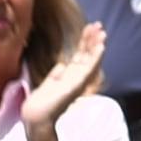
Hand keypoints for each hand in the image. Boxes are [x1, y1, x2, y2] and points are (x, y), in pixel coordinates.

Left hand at [24, 17, 109, 135]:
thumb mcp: (50, 82)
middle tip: (98, 24)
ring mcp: (79, 81)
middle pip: (87, 55)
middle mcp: (77, 77)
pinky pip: (90, 69)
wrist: (37, 115)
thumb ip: (56, 73)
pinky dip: (96, 58)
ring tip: (103, 33)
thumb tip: (62, 64)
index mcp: (71, 75)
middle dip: (92, 39)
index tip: (89, 26)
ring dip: (97, 46)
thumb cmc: (41, 102)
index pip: (81, 55)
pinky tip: (101, 47)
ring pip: (92, 60)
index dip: (85, 41)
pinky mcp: (78, 85)